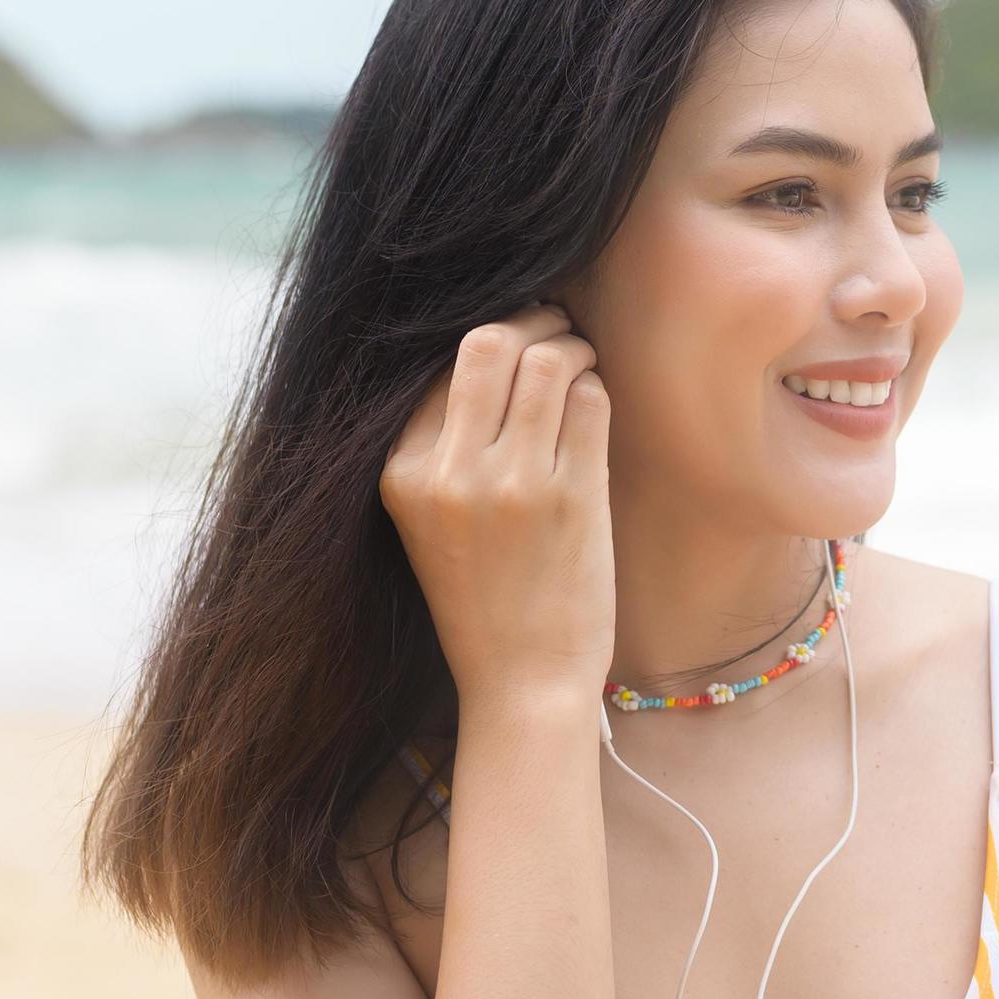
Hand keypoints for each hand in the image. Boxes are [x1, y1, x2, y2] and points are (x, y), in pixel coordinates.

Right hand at [377, 301, 614, 703]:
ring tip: (581, 361)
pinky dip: (597, 389)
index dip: (491, 334)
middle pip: (490, 340)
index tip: (518, 336)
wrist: (522, 681)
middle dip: (532, 318)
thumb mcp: (431, 518)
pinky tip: (594, 405)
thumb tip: (492, 349)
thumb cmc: (484, 597)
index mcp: (401, 473)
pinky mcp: (570, 500)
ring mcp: (512, 484)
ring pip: (548, 361)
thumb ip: (444, 444)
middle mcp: (449, 473)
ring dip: (574, 347)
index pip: (441, 364)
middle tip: (557, 327)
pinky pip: (590, 403)